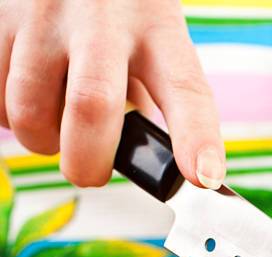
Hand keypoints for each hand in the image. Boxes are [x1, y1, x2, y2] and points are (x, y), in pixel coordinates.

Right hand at [0, 0, 224, 188]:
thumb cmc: (117, 11)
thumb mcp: (150, 38)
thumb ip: (151, 95)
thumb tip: (144, 162)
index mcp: (158, 25)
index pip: (185, 89)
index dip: (196, 138)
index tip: (204, 178)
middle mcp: (103, 14)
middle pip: (92, 106)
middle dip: (88, 161)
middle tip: (90, 172)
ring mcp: (44, 10)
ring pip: (31, 110)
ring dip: (43, 140)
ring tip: (56, 124)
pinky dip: (10, 115)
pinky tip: (28, 94)